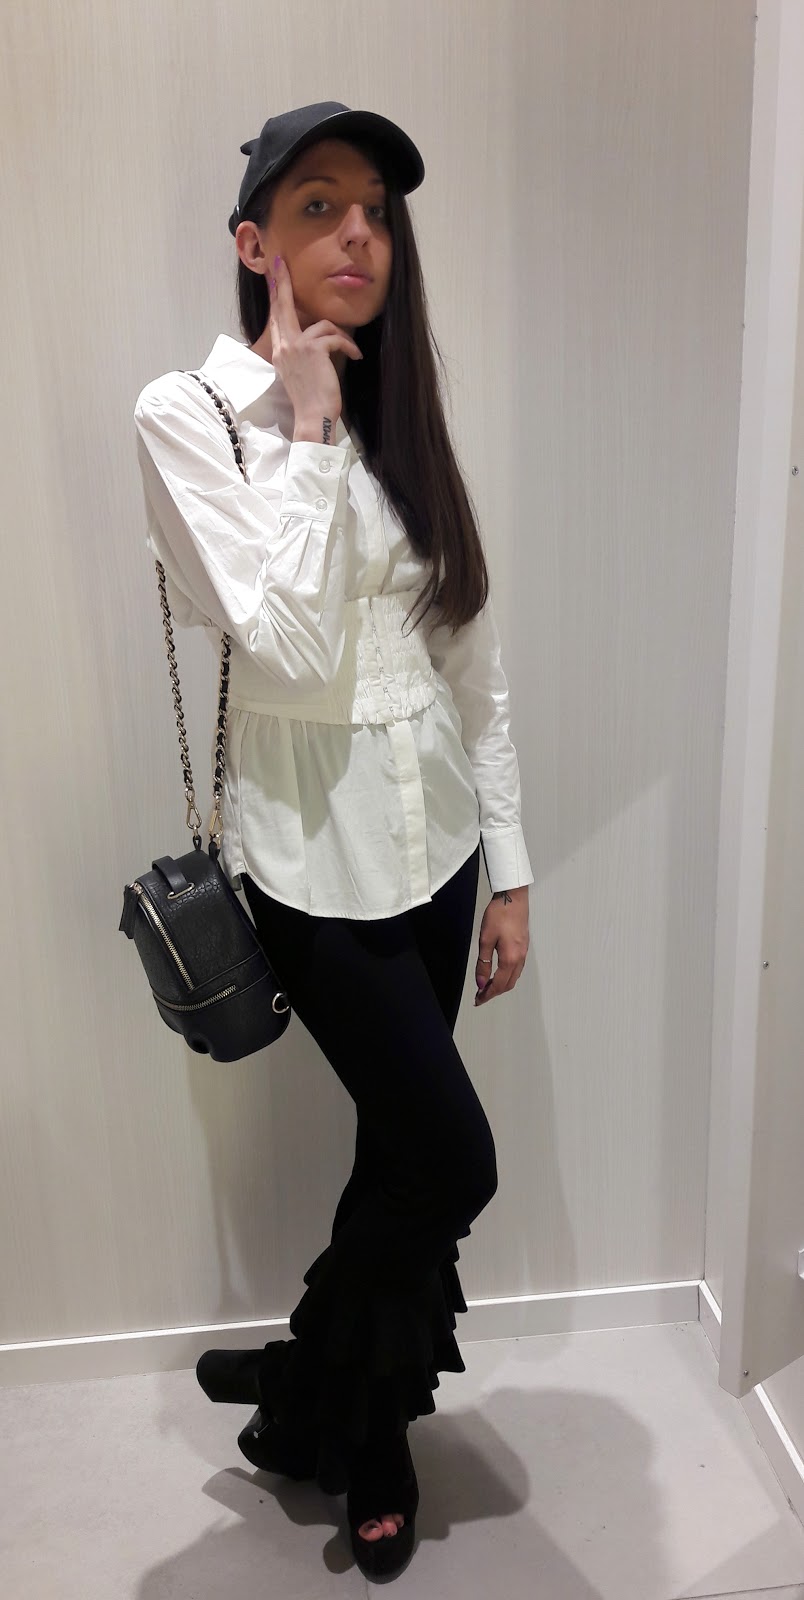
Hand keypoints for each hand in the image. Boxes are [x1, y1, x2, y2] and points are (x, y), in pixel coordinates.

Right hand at [268, 254, 363, 425]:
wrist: (313, 418)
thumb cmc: (311, 400)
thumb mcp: (301, 372)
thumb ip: (302, 352)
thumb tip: (317, 337)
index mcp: (279, 352)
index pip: (275, 318)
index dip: (275, 296)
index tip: (273, 276)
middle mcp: (283, 346)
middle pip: (282, 307)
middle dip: (282, 282)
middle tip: (280, 262)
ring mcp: (296, 347)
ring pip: (322, 325)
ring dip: (341, 336)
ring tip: (351, 350)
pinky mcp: (313, 349)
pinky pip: (334, 336)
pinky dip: (348, 345)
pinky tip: (356, 356)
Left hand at [474, 886, 529, 1005]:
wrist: (513, 898)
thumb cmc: (499, 915)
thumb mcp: (485, 940)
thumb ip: (483, 964)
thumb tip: (481, 983)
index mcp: (510, 959)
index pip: (499, 985)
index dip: (488, 995)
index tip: (478, 1000)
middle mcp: (520, 958)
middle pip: (508, 984)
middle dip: (494, 992)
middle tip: (480, 996)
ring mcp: (523, 953)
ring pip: (514, 977)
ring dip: (501, 985)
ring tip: (487, 986)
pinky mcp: (523, 946)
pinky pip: (517, 969)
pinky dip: (507, 976)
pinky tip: (498, 973)